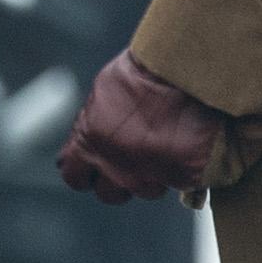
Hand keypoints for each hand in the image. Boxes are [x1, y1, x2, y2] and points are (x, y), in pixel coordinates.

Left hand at [57, 52, 220, 206]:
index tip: (95, 165)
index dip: (84, 172)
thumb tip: (89, 138)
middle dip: (119, 180)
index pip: (73, 175)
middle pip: (109, 193)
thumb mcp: (104, 94)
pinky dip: (182, 170)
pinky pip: (178, 183)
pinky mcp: (181, 177)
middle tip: (133, 159)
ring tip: (166, 144)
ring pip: (146, 190)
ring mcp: (148, 175)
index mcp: (88, 143)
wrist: (181, 69)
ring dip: (153, 175)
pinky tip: (187, 145)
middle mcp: (114, 166)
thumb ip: (94, 124)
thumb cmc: (143, 73)